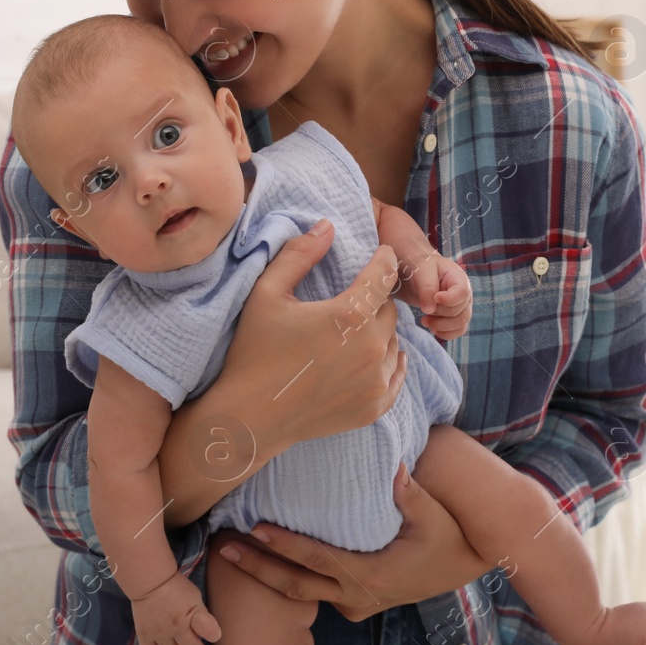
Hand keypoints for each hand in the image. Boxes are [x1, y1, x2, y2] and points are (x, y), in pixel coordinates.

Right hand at [129, 568, 221, 644]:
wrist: (151, 581)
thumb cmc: (177, 588)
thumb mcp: (195, 598)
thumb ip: (201, 616)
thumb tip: (204, 635)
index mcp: (194, 614)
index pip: (211, 632)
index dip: (214, 635)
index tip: (212, 633)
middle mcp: (177, 626)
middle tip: (193, 641)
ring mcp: (160, 632)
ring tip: (177, 642)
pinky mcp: (144, 635)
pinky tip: (161, 644)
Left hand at [215, 462, 494, 621]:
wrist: (468, 564)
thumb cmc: (451, 538)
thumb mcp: (435, 517)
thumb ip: (412, 494)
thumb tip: (396, 467)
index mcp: (370, 576)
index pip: (316, 560)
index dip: (284, 546)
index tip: (254, 530)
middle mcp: (357, 596)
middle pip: (295, 586)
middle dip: (257, 569)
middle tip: (222, 551)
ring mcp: (358, 603)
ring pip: (302, 595)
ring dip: (266, 576)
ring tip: (232, 557)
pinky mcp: (359, 602)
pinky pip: (318, 596)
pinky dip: (291, 583)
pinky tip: (267, 566)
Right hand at [226, 220, 408, 449]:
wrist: (249, 418)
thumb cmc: (253, 352)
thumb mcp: (266, 294)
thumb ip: (298, 255)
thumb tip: (327, 226)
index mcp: (350, 316)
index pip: (383, 276)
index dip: (383, 260)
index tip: (380, 254)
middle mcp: (371, 348)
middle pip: (388, 311)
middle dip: (376, 300)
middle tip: (357, 297)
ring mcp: (376, 381)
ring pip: (393, 342)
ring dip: (379, 332)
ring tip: (356, 330)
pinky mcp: (374, 407)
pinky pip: (396, 376)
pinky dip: (390, 363)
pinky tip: (381, 356)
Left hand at [397, 253, 472, 339]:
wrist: (417, 273)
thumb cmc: (420, 267)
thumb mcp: (421, 272)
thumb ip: (426, 289)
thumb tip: (430, 310)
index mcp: (458, 278)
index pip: (462, 293)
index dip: (449, 300)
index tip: (435, 298)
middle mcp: (465, 293)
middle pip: (460, 312)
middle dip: (440, 314)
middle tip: (423, 311)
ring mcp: (462, 306)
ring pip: (460, 324)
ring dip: (441, 326)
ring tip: (424, 321)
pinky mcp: (456, 316)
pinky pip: (458, 330)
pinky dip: (445, 333)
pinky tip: (433, 328)